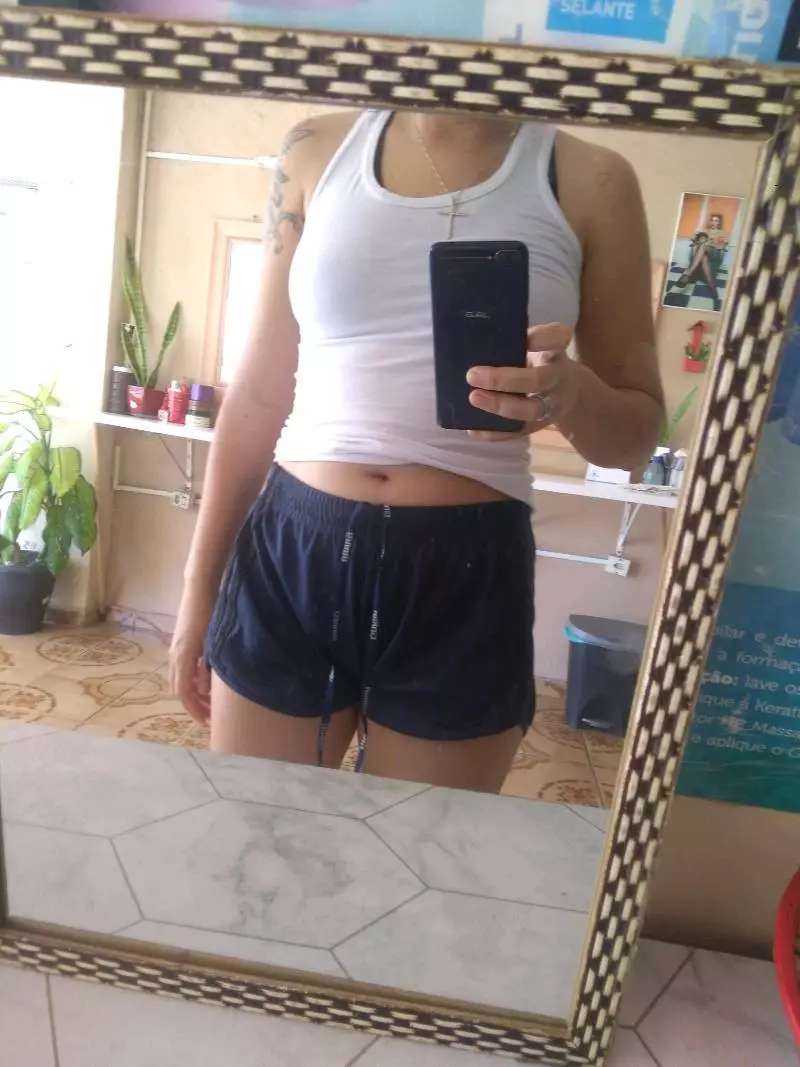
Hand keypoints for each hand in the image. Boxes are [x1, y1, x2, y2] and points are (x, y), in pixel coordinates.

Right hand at [169, 593, 214, 724]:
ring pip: (180, 681)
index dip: (195, 710)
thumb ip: (206, 667)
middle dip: (195, 706)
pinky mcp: (180, 643)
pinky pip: (182, 670)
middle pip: (180, 690)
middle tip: (213, 716)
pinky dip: (191, 681)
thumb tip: (202, 691)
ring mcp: (176, 649)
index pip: (184, 694)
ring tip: (211, 702)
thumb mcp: (211, 641)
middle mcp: (175, 656)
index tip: (208, 722)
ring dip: (193, 694)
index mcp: (182, 657)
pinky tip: (205, 682)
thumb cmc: (209, 611)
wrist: (200, 588)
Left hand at [466, 322, 577, 440]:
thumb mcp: (534, 346)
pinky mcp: (540, 426)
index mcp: (555, 351)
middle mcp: (557, 378)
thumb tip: (471, 348)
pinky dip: (496, 433)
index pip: (557, 338)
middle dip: (504, 380)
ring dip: (501, 406)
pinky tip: (475, 428)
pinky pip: (519, 432)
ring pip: (531, 410)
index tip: (524, 339)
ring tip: (473, 398)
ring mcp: (551, 405)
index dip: (540, 339)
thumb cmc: (538, 361)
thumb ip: (513, 343)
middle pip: (537, 380)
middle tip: (472, 376)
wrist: (566, 390)